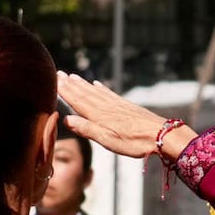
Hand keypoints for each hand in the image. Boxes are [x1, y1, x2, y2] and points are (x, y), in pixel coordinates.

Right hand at [55, 71, 196, 159]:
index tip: (54, 80)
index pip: (77, 100)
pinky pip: (109, 93)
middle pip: (84, 93)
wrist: (160, 135)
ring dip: (82, 84)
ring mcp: (116, 104)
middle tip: (58, 73)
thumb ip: (86, 129)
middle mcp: (105, 106)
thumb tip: (65, 120)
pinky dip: (100, 87)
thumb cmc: (133, 141)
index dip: (65, 91)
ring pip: (95, 91)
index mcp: (98, 115)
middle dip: (70, 84)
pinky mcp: (125, 106)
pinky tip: (96, 84)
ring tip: (72, 76)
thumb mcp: (106, 140)